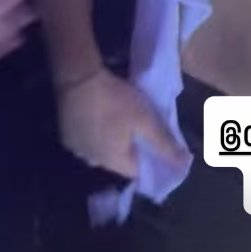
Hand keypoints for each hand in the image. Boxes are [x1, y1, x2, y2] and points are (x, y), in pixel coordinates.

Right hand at [58, 67, 185, 178]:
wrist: (79, 80)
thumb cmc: (115, 101)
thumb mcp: (145, 119)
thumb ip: (164, 143)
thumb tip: (183, 163)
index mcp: (114, 162)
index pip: (139, 171)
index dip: (152, 160)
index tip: (160, 144)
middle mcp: (94, 163)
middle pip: (120, 161)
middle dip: (133, 149)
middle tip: (142, 127)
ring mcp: (77, 151)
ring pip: (103, 152)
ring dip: (113, 141)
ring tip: (121, 120)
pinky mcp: (67, 137)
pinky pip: (87, 142)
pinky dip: (96, 134)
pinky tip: (101, 117)